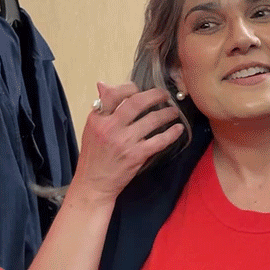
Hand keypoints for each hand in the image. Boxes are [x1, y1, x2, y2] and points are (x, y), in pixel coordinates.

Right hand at [70, 82, 184, 204]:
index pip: (114, 94)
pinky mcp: (136, 156)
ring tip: (173, 112)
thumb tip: (103, 85)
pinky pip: (159, 141)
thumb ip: (101, 108)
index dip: (130, 88)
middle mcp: (110, 128)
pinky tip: (178, 129)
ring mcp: (124, 142)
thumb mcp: (91, 129)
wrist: (94, 184)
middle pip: (136, 102)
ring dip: (167, 113)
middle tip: (164, 95)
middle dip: (155, 95)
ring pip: (151, 120)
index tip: (140, 89)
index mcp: (98, 119)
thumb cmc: (93, 158)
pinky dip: (171, 133)